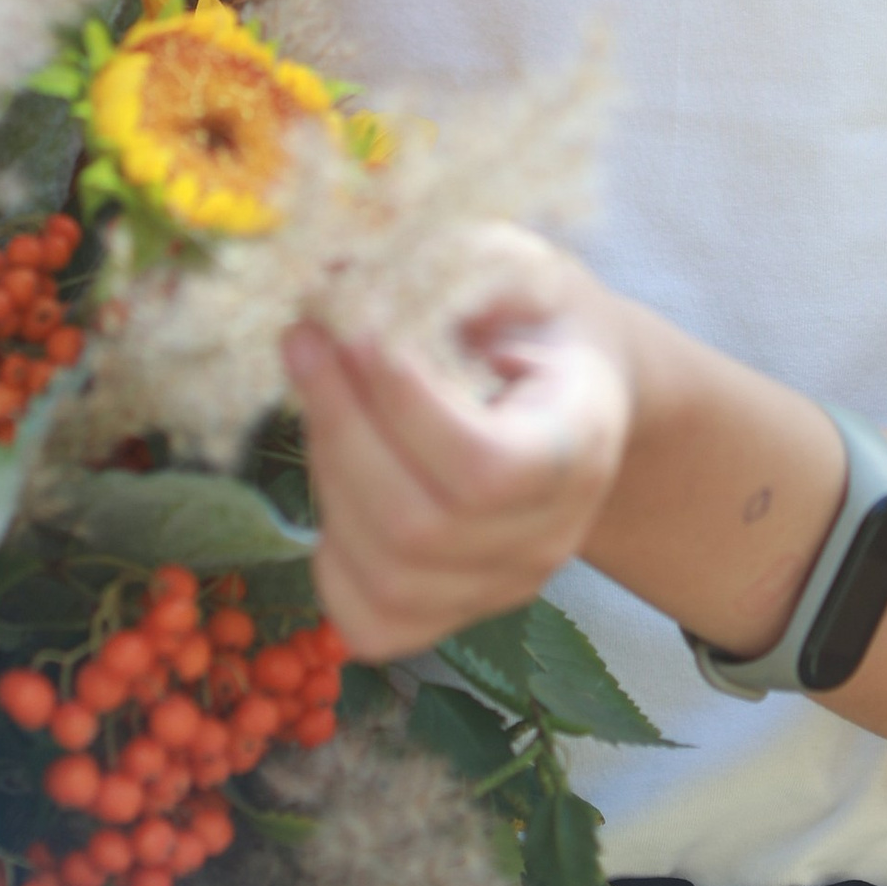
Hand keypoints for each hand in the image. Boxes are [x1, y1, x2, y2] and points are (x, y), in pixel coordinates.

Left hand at [282, 237, 635, 660]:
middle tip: (306, 338)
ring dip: (326, 472)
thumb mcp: (505, 263)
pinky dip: (329, 554)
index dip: (402, 405)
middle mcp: (548, 538)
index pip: (485, 469)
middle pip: (419, 528)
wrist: (570, 386)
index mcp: (579, 444)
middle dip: (341, 425)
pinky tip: (335, 471)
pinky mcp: (448, 616)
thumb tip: (324, 267)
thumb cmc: (534, 315)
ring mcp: (499, 589)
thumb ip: (432, 264)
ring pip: (385, 578)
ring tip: (316, 386)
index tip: (355, 324)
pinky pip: (369, 622)